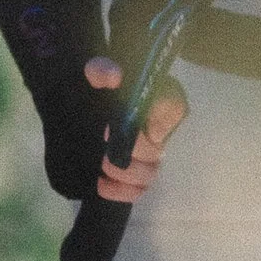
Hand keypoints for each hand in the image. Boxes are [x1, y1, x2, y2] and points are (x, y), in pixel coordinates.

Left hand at [86, 57, 187, 204]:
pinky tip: (101, 183)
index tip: (135, 119)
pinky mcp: (135, 177)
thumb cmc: (102, 89)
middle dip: (132, 148)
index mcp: (158, 101)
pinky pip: (137, 192)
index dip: (158, 118)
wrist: (86, 109)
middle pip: (156, 149)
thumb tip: (112, 76)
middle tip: (107, 137)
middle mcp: (159, 131)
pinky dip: (119, 191)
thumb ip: (103, 69)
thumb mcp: (98, 73)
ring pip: (149, 174)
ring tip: (103, 163)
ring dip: (124, 172)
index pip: (173, 108)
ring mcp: (150, 158)